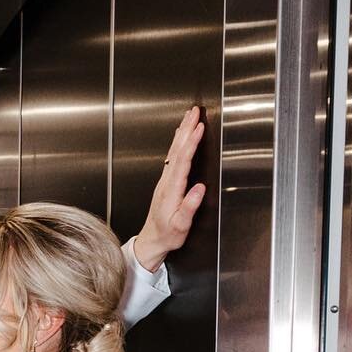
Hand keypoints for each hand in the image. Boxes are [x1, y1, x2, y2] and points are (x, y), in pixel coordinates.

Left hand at [133, 106, 206, 272]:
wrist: (152, 240)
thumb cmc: (167, 234)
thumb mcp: (180, 226)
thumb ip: (189, 207)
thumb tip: (199, 189)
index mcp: (171, 190)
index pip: (182, 161)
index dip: (191, 143)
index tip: (199, 128)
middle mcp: (166, 182)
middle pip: (177, 149)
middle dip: (186, 128)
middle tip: (194, 111)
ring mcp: (164, 180)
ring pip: (174, 150)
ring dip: (182, 131)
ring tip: (189, 116)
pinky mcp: (165, 181)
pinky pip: (173, 155)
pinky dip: (178, 142)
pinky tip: (181, 136)